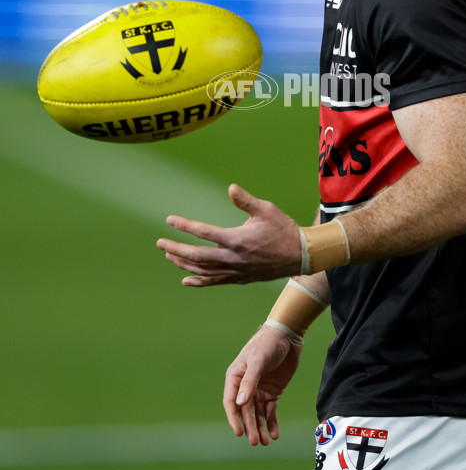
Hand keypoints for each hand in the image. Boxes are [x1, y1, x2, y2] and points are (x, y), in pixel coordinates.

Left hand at [156, 184, 302, 284]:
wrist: (300, 255)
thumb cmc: (283, 229)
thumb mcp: (266, 210)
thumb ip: (245, 200)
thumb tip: (230, 188)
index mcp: (237, 239)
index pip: (204, 232)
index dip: (185, 226)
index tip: (170, 220)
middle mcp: (233, 258)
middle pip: (197, 256)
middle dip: (176, 249)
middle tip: (160, 243)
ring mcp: (235, 270)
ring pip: (203, 270)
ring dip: (184, 264)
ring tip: (169, 256)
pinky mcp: (240, 278)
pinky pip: (215, 281)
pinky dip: (199, 281)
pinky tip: (186, 280)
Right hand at [224, 324, 302, 445]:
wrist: (287, 335)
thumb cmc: (267, 344)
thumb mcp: (258, 361)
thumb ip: (249, 382)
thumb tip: (240, 403)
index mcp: (236, 377)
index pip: (231, 401)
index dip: (234, 418)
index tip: (239, 432)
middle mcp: (245, 385)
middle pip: (245, 411)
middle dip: (249, 427)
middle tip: (254, 442)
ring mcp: (259, 389)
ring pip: (257, 414)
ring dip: (260, 428)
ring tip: (265, 442)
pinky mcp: (272, 391)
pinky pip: (270, 410)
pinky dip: (272, 422)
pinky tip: (275, 433)